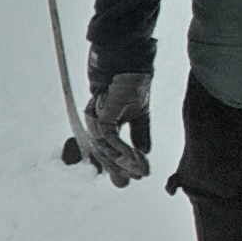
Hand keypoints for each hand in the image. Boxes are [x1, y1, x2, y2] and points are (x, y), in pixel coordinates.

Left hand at [85, 71, 155, 186]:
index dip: (117, 165)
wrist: (126, 61)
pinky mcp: (100, 116)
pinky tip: (138, 158)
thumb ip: (140, 132)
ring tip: (139, 172)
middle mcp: (97, 124)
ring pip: (105, 150)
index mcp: (105, 124)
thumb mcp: (140, 112)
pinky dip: (123, 151)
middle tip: (134, 179)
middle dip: (118, 169)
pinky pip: (109, 140)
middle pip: (104, 153)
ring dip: (122, 163)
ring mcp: (97, 120)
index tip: (133, 176)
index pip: (107, 150)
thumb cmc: (131, 81)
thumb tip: (145, 152)